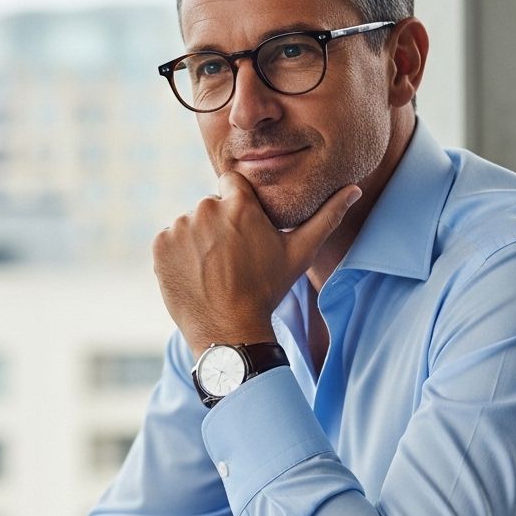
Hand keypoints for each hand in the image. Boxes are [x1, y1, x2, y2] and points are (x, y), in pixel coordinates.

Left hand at [152, 173, 360, 356]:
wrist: (229, 331)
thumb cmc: (267, 290)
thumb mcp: (300, 253)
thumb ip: (326, 217)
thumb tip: (355, 189)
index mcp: (239, 205)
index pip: (233, 184)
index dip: (239, 206)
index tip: (243, 230)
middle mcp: (206, 209)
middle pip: (210, 206)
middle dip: (218, 225)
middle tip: (231, 258)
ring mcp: (180, 227)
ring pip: (189, 223)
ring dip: (197, 240)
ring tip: (213, 269)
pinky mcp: (160, 245)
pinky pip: (169, 240)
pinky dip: (177, 254)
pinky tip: (194, 274)